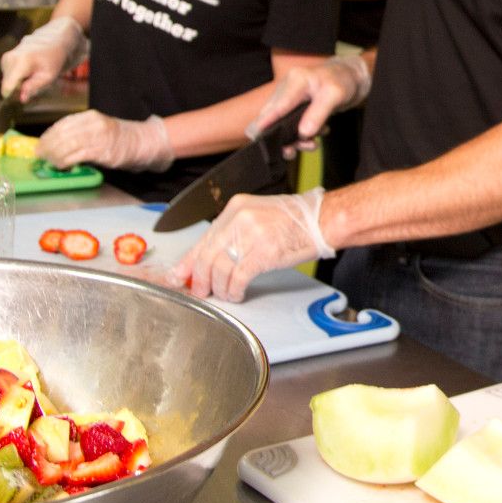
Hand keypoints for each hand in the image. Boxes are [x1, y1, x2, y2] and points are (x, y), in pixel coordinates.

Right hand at [0, 16, 87, 100]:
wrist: (53, 42)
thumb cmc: (53, 60)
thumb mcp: (48, 76)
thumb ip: (34, 87)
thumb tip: (21, 98)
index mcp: (21, 62)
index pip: (7, 86)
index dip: (13, 96)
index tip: (22, 98)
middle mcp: (10, 58)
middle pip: (8, 85)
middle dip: (19, 89)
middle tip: (34, 83)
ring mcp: (6, 57)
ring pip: (8, 81)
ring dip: (19, 82)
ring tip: (33, 75)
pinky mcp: (6, 58)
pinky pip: (9, 75)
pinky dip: (18, 76)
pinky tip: (29, 71)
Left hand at [37, 110, 171, 170]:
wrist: (143, 142)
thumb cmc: (120, 137)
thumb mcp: (99, 128)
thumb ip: (80, 132)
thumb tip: (57, 143)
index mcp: (90, 116)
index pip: (62, 124)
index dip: (48, 135)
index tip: (40, 145)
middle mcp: (93, 124)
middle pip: (62, 134)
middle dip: (47, 146)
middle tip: (40, 156)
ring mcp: (98, 137)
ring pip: (66, 145)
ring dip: (54, 155)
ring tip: (49, 162)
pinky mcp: (102, 151)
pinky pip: (76, 156)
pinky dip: (65, 162)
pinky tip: (61, 166)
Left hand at [172, 187, 333, 301]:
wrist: (322, 219)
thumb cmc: (295, 219)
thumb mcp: (258, 216)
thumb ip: (234, 233)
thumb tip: (212, 257)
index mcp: (236, 208)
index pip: (204, 239)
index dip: (189, 262)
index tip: (180, 276)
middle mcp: (239, 219)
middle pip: (207, 256)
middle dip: (200, 279)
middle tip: (200, 292)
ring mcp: (251, 235)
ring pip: (220, 269)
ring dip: (220, 288)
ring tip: (225, 294)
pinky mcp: (263, 253)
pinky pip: (239, 277)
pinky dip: (234, 290)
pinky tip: (237, 294)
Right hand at [248, 53, 372, 145]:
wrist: (351, 77)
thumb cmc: (343, 81)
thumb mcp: (335, 95)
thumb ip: (318, 113)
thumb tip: (304, 132)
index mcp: (295, 81)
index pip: (277, 105)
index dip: (264, 122)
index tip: (255, 137)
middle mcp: (288, 88)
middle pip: (275, 117)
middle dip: (283, 137)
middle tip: (292, 152)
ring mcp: (290, 98)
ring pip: (283, 124)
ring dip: (295, 139)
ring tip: (311, 145)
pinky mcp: (295, 107)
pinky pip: (292, 125)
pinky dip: (302, 135)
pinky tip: (316, 135)